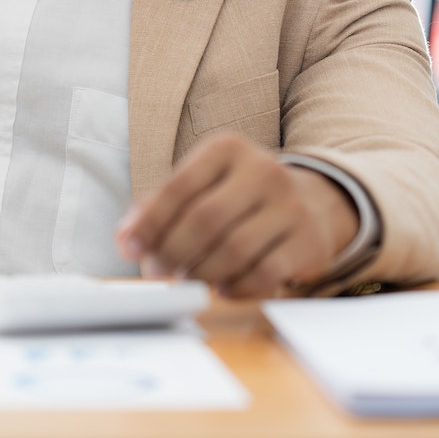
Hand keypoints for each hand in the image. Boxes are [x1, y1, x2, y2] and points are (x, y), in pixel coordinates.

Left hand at [113, 134, 357, 298]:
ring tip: (188, 278)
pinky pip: (265, 273)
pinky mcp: (309, 241)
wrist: (311, 202)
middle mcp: (263, 170)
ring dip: (202, 272)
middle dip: (173, 252)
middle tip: (158, 271)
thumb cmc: (238, 197)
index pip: (179, 186)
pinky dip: (236, 287)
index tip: (129, 249)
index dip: (150, 222)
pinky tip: (223, 287)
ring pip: (235, 249)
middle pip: (206, 219)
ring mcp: (291, 205)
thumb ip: (159, 207)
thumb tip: (127, 239)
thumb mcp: (202, 186)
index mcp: (227, 149)